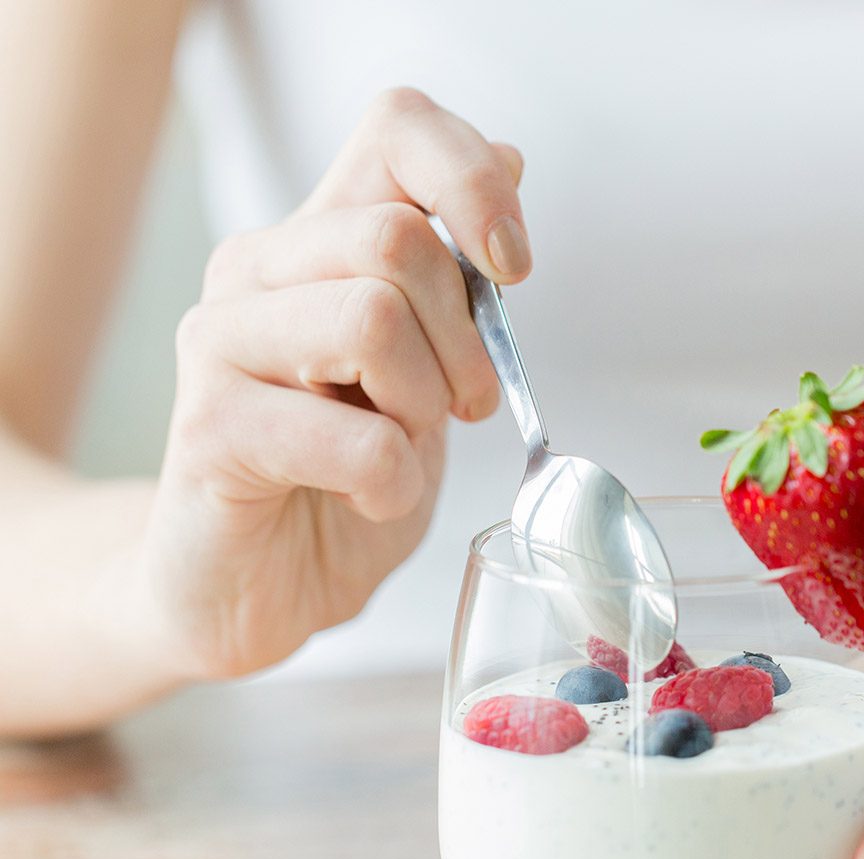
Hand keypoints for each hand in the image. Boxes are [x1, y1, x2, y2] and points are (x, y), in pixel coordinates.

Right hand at [140, 89, 528, 676]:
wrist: (262, 585)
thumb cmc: (343, 481)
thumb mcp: (426, 373)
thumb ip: (453, 278)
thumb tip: (509, 163)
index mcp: (317, 244)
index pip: (397, 129)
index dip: (474, 183)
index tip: (513, 270)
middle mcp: (258, 273)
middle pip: (397, 239)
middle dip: (463, 342)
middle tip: (457, 408)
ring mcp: (221, 344)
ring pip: (372, 318)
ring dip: (423, 408)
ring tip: (401, 450)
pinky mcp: (210, 430)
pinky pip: (355, 438)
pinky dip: (392, 484)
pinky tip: (368, 497)